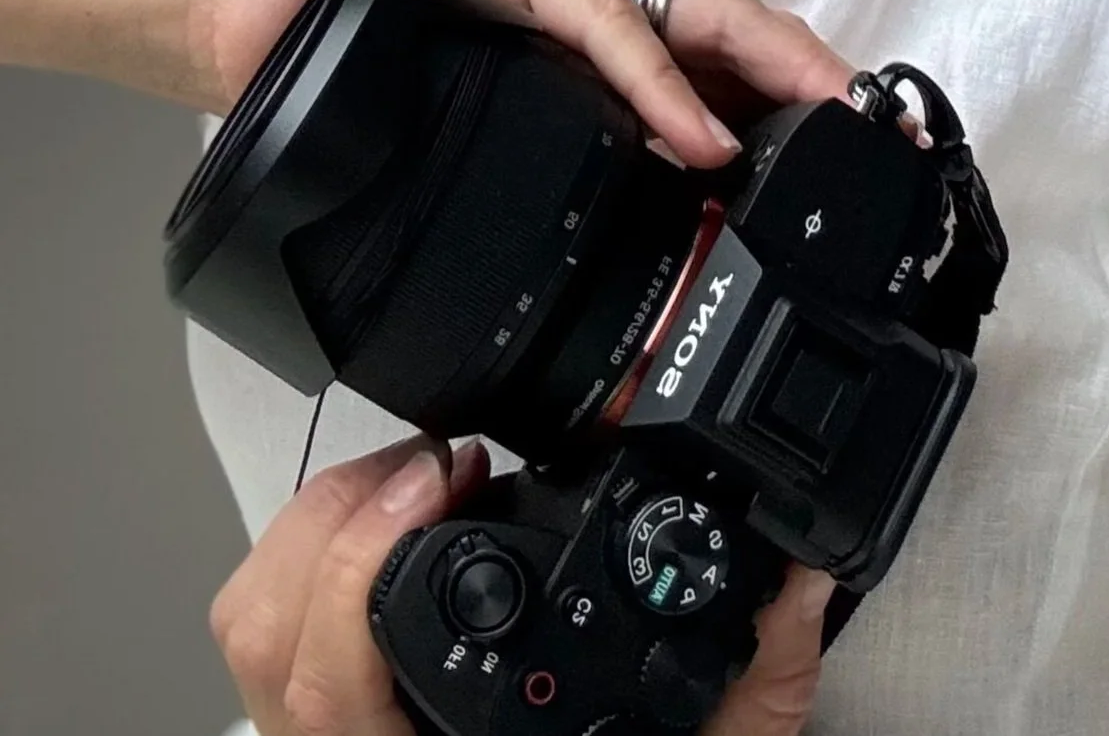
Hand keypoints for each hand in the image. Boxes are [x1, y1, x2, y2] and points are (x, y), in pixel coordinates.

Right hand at [187, 0, 855, 168]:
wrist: (244, 14)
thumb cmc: (360, 62)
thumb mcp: (485, 128)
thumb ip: (558, 152)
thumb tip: (645, 225)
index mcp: (584, 27)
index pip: (710, 44)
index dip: (788, 83)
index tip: (858, 137)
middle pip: (724, 18)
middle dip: (809, 69)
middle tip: (873, 125)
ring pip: (681, 5)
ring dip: (762, 63)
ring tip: (818, 114)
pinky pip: (595, 18)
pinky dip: (654, 77)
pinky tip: (691, 129)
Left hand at [211, 432, 833, 734]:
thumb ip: (751, 687)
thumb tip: (795, 576)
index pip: (326, 684)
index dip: (357, 562)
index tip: (445, 474)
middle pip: (262, 638)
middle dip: (335, 516)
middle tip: (439, 463)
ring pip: (250, 632)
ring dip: (320, 528)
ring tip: (419, 481)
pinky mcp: (332, 731)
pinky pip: (272, 640)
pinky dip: (319, 562)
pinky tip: (403, 536)